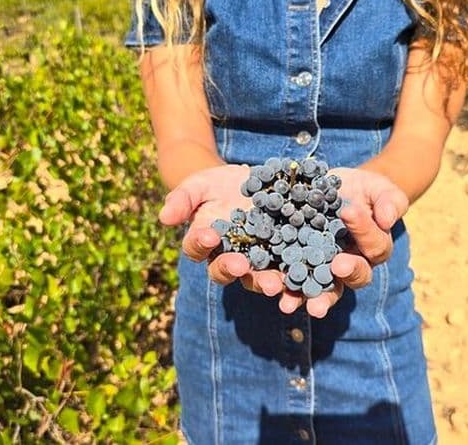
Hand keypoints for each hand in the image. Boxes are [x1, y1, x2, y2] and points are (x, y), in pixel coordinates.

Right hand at [159, 164, 285, 296]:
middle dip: (235, 270)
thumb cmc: (217, 185)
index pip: (197, 249)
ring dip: (265, 283)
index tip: (209, 235)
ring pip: (258, 278)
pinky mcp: (283, 257)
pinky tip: (303, 276)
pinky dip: (294, 277)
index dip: (201, 243)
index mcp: (205, 243)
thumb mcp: (198, 185)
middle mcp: (229, 257)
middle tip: (243, 267)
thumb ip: (182, 199)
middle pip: (227, 271)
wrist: (250, 182)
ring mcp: (257, 260)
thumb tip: (164, 218)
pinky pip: (287, 270)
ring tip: (274, 284)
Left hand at [278, 167, 409, 317]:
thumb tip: (388, 219)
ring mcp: (321, 270)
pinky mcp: (295, 265)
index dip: (364, 230)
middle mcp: (349, 266)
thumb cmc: (362, 191)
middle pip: (350, 279)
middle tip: (337, 266)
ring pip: (318, 289)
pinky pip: (288, 279)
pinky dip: (278, 284)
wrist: (333, 191)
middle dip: (345, 274)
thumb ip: (389, 201)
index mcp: (373, 249)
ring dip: (305, 297)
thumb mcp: (378, 188)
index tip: (349, 211)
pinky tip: (268, 286)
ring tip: (291, 303)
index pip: (374, 245)